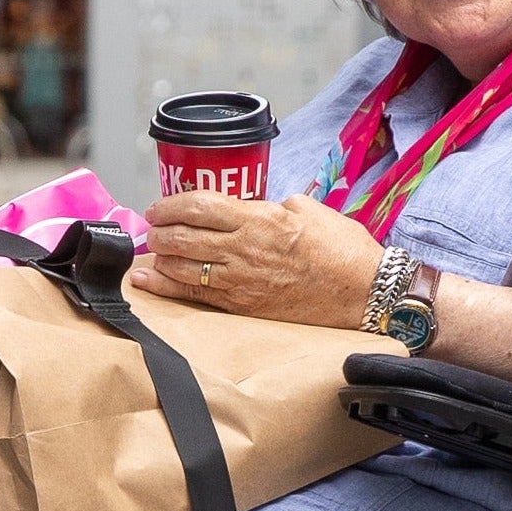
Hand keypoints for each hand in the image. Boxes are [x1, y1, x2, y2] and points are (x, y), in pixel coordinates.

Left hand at [135, 191, 385, 327]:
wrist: (363, 292)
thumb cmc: (342, 249)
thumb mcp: (306, 209)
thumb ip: (270, 207)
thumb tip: (247, 210)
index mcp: (259, 219)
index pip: (199, 206)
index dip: (171, 204)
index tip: (160, 206)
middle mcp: (244, 250)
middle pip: (184, 236)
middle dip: (160, 230)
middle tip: (152, 227)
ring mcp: (241, 281)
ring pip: (184, 266)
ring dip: (160, 256)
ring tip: (153, 249)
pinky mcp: (243, 306)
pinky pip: (196, 294)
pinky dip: (167, 285)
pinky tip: (148, 280)